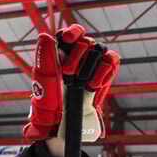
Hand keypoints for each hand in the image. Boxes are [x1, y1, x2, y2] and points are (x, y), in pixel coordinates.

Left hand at [23, 24, 119, 144]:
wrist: (60, 123)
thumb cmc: (47, 102)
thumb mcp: (44, 80)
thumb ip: (46, 57)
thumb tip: (44, 35)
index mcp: (60, 54)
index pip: (70, 33)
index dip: (72, 32)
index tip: (68, 39)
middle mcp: (77, 56)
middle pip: (85, 41)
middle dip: (76, 57)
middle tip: (68, 75)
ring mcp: (92, 64)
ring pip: (99, 49)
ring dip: (89, 66)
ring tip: (79, 83)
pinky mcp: (105, 74)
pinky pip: (111, 61)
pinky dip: (104, 72)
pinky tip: (93, 84)